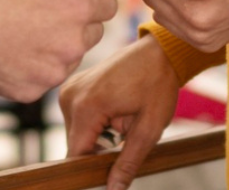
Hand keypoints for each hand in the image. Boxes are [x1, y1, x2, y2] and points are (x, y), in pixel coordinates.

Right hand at [0, 0, 118, 101]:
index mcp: (79, 6)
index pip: (108, 6)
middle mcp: (72, 43)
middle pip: (91, 34)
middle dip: (75, 22)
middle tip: (41, 10)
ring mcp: (52, 70)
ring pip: (67, 57)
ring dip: (55, 46)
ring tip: (20, 29)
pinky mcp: (31, 91)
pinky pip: (42, 77)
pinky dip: (31, 66)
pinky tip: (8, 48)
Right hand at [60, 37, 180, 189]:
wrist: (159, 52)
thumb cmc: (157, 84)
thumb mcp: (148, 128)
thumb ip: (128, 162)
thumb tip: (114, 189)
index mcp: (87, 106)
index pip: (76, 154)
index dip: (90, 169)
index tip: (105, 174)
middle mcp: (71, 96)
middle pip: (76, 145)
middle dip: (99, 150)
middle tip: (126, 139)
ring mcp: (69, 89)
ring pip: (77, 133)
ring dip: (97, 137)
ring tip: (123, 121)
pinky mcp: (73, 87)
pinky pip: (78, 118)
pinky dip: (95, 124)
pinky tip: (115, 113)